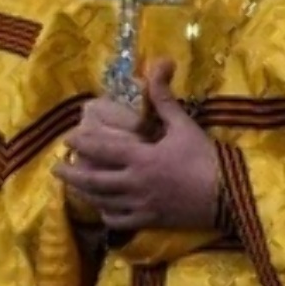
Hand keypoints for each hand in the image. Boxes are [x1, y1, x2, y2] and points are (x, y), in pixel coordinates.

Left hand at [62, 59, 221, 236]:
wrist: (229, 195)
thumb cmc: (206, 158)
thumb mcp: (183, 125)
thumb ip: (163, 99)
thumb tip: (157, 64)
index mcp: (140, 157)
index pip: (101, 148)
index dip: (81, 142)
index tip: (66, 137)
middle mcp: (134, 183)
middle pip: (93, 179)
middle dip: (71, 173)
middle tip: (55, 167)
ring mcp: (140, 205)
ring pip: (102, 201)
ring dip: (84, 193)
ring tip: (73, 186)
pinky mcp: (150, 221)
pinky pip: (120, 221)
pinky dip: (107, 215)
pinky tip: (103, 209)